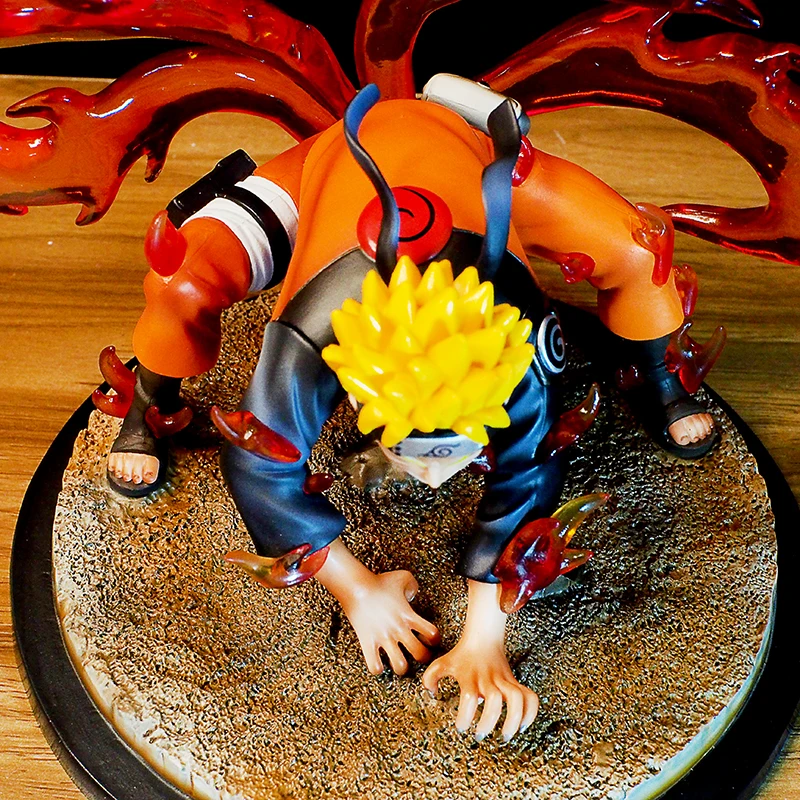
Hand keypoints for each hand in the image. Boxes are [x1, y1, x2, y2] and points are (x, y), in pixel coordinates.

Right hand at [341, 570, 440, 675]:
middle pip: (420, 654)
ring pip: (400, 666)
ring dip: (402, 667)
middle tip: (418, 655)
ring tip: (399, 662)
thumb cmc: (379, 582)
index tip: (428, 638)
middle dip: (423, 657)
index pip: (432, 634)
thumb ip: (413, 585)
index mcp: (409, 615)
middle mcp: (399, 629)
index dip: (434, 639)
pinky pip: (375, 666)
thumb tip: (413, 595)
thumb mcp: (403, 577)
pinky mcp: (368, 642)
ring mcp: (383, 637)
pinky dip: (378, 668)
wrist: (356, 587)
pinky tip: (379, 662)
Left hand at [422, 638, 538, 741]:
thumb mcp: (442, 664)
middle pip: (493, 699)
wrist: (483, 637)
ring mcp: (504, 680)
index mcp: (469, 677)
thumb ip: (430, 679)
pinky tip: (523, 725)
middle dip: (488, 721)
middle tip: (480, 734)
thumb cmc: (461, 655)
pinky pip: (530, 696)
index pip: (468, 697)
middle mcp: (488, 679)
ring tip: (505, 734)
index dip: (465, 716)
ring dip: (513, 718)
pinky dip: (530, 712)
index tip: (461, 727)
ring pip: (515, 697)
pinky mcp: (515, 682)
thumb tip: (432, 695)